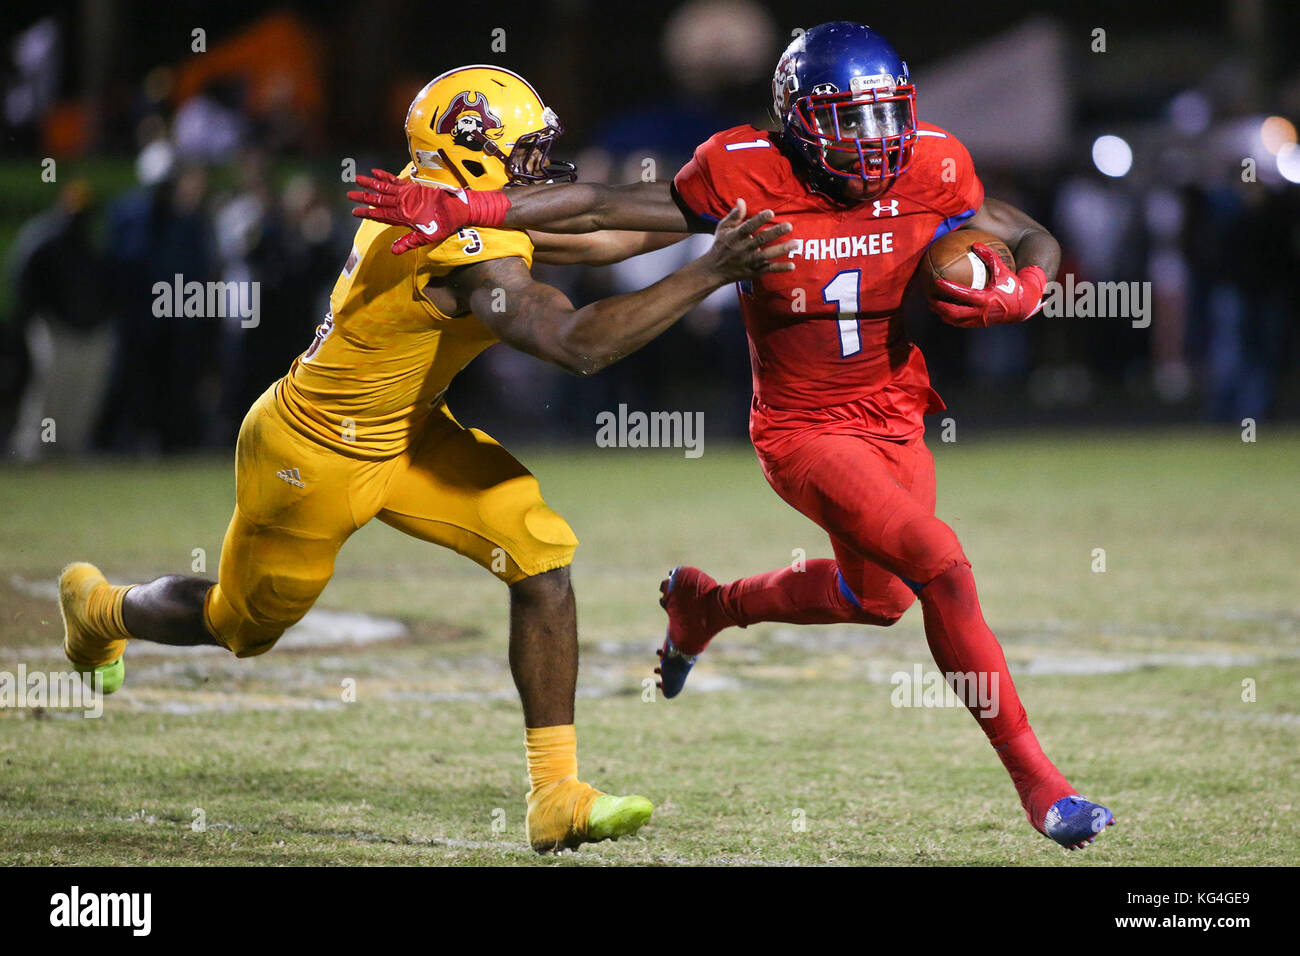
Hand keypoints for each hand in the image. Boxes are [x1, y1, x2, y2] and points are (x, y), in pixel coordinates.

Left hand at [347, 169, 508, 254]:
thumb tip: (393, 251)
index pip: (381, 215)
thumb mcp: (427, 237)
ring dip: (370, 184)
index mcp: (403, 218)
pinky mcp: (413, 188)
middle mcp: (402, 206)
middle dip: (364, 197)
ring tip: (357, 179)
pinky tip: (375, 172)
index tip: (355, 212)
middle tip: (349, 194)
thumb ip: (410, 242)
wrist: (458, 210)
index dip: (367, 213)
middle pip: (378, 200)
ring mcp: (406, 195)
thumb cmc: (445, 225)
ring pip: (384, 188)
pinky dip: (385, 176)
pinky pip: (396, 180)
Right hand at [697, 199, 795, 283]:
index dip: (759, 220)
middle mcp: (742, 249)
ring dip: (781, 250)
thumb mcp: (723, 229)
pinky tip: (792, 266)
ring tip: (796, 244)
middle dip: (775, 233)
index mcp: (734, 237)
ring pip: (766, 255)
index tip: (771, 213)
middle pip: (760, 240)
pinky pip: (768, 270)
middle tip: (789, 226)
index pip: (747, 227)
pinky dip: (779, 269)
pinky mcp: (753, 272)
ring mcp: (748, 262)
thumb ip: (734, 215)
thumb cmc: (720, 246)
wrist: (713, 271)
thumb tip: (741, 200)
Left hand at [929, 242, 1046, 327]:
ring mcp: (980, 320)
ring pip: (956, 320)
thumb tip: (976, 244)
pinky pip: (962, 323)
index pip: (962, 294)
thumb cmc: (1013, 286)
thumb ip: (990, 257)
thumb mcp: (1003, 270)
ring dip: (943, 314)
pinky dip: (952, 318)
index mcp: (985, 299)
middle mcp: (981, 312)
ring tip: (933, 306)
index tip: (937, 282)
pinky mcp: (980, 324)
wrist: (1024, 305)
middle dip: (939, 306)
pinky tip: (945, 312)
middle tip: (929, 298)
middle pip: (954, 312)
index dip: (948, 289)